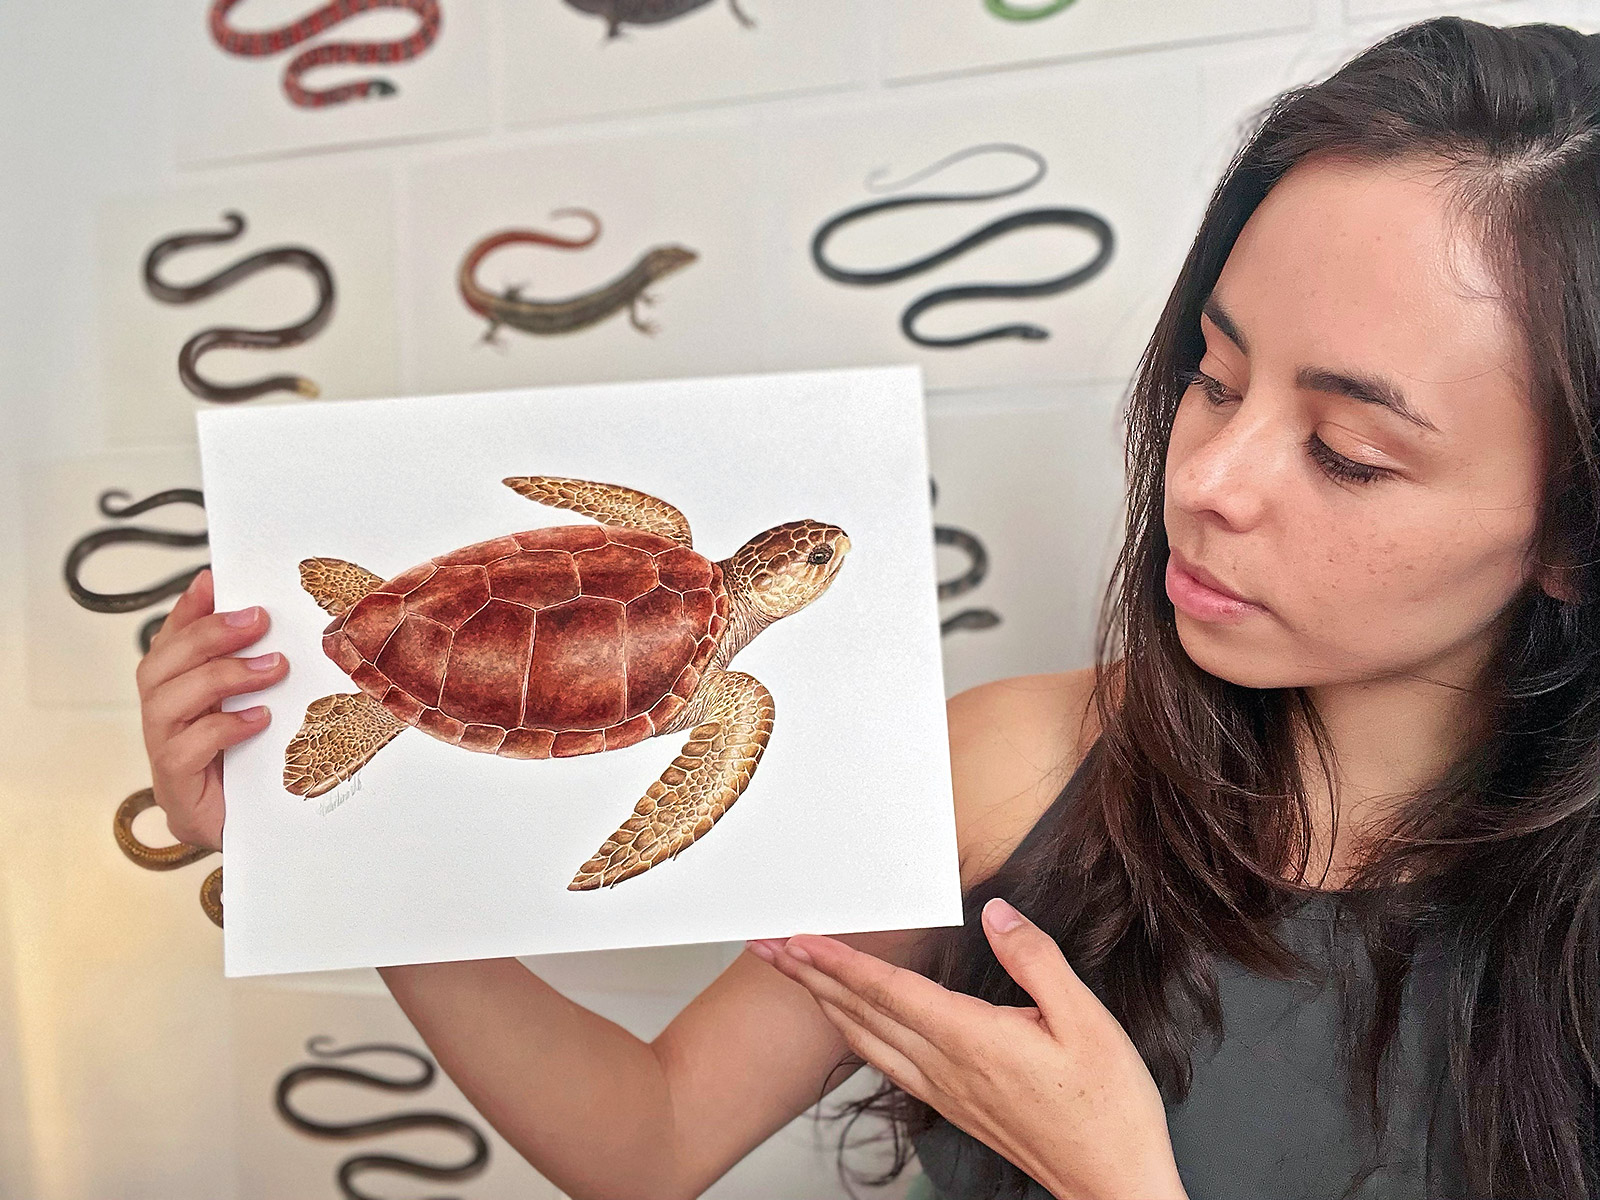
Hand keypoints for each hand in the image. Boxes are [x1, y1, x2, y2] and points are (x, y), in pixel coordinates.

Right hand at [134, 568, 288, 850]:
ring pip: (166, 702)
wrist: (258, 836)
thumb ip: (262, 672)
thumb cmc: (261, 767)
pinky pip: (183, 750)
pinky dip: (221, 728)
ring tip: (272, 667)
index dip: (186, 611)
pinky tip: (258, 719)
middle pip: (160, 666)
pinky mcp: (178, 791)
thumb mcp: (267, 709)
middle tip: (257, 620)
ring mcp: (164, 757)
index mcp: (180, 696)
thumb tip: (276, 622)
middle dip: (207, 636)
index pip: (170, 643)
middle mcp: (163, 721)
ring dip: (219, 676)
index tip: (213, 579)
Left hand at [747, 898, 1187, 1199]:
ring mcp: (946, 1090)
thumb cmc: (1107, 1108)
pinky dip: (856, 1037)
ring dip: (824, 1004)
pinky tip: (848, 1027)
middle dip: (810, 977)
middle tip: (769, 948)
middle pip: (862, 1013)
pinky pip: (888, 1064)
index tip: (800, 938)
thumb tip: (997, 914)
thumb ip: (1035, 960)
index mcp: (974, 1040)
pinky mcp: (954, 1106)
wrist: (1112, 1182)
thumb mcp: (1087, 1020)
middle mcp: (948, 1067)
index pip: (889, 991)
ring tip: (794, 977)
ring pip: (867, 1041)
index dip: (840, 961)